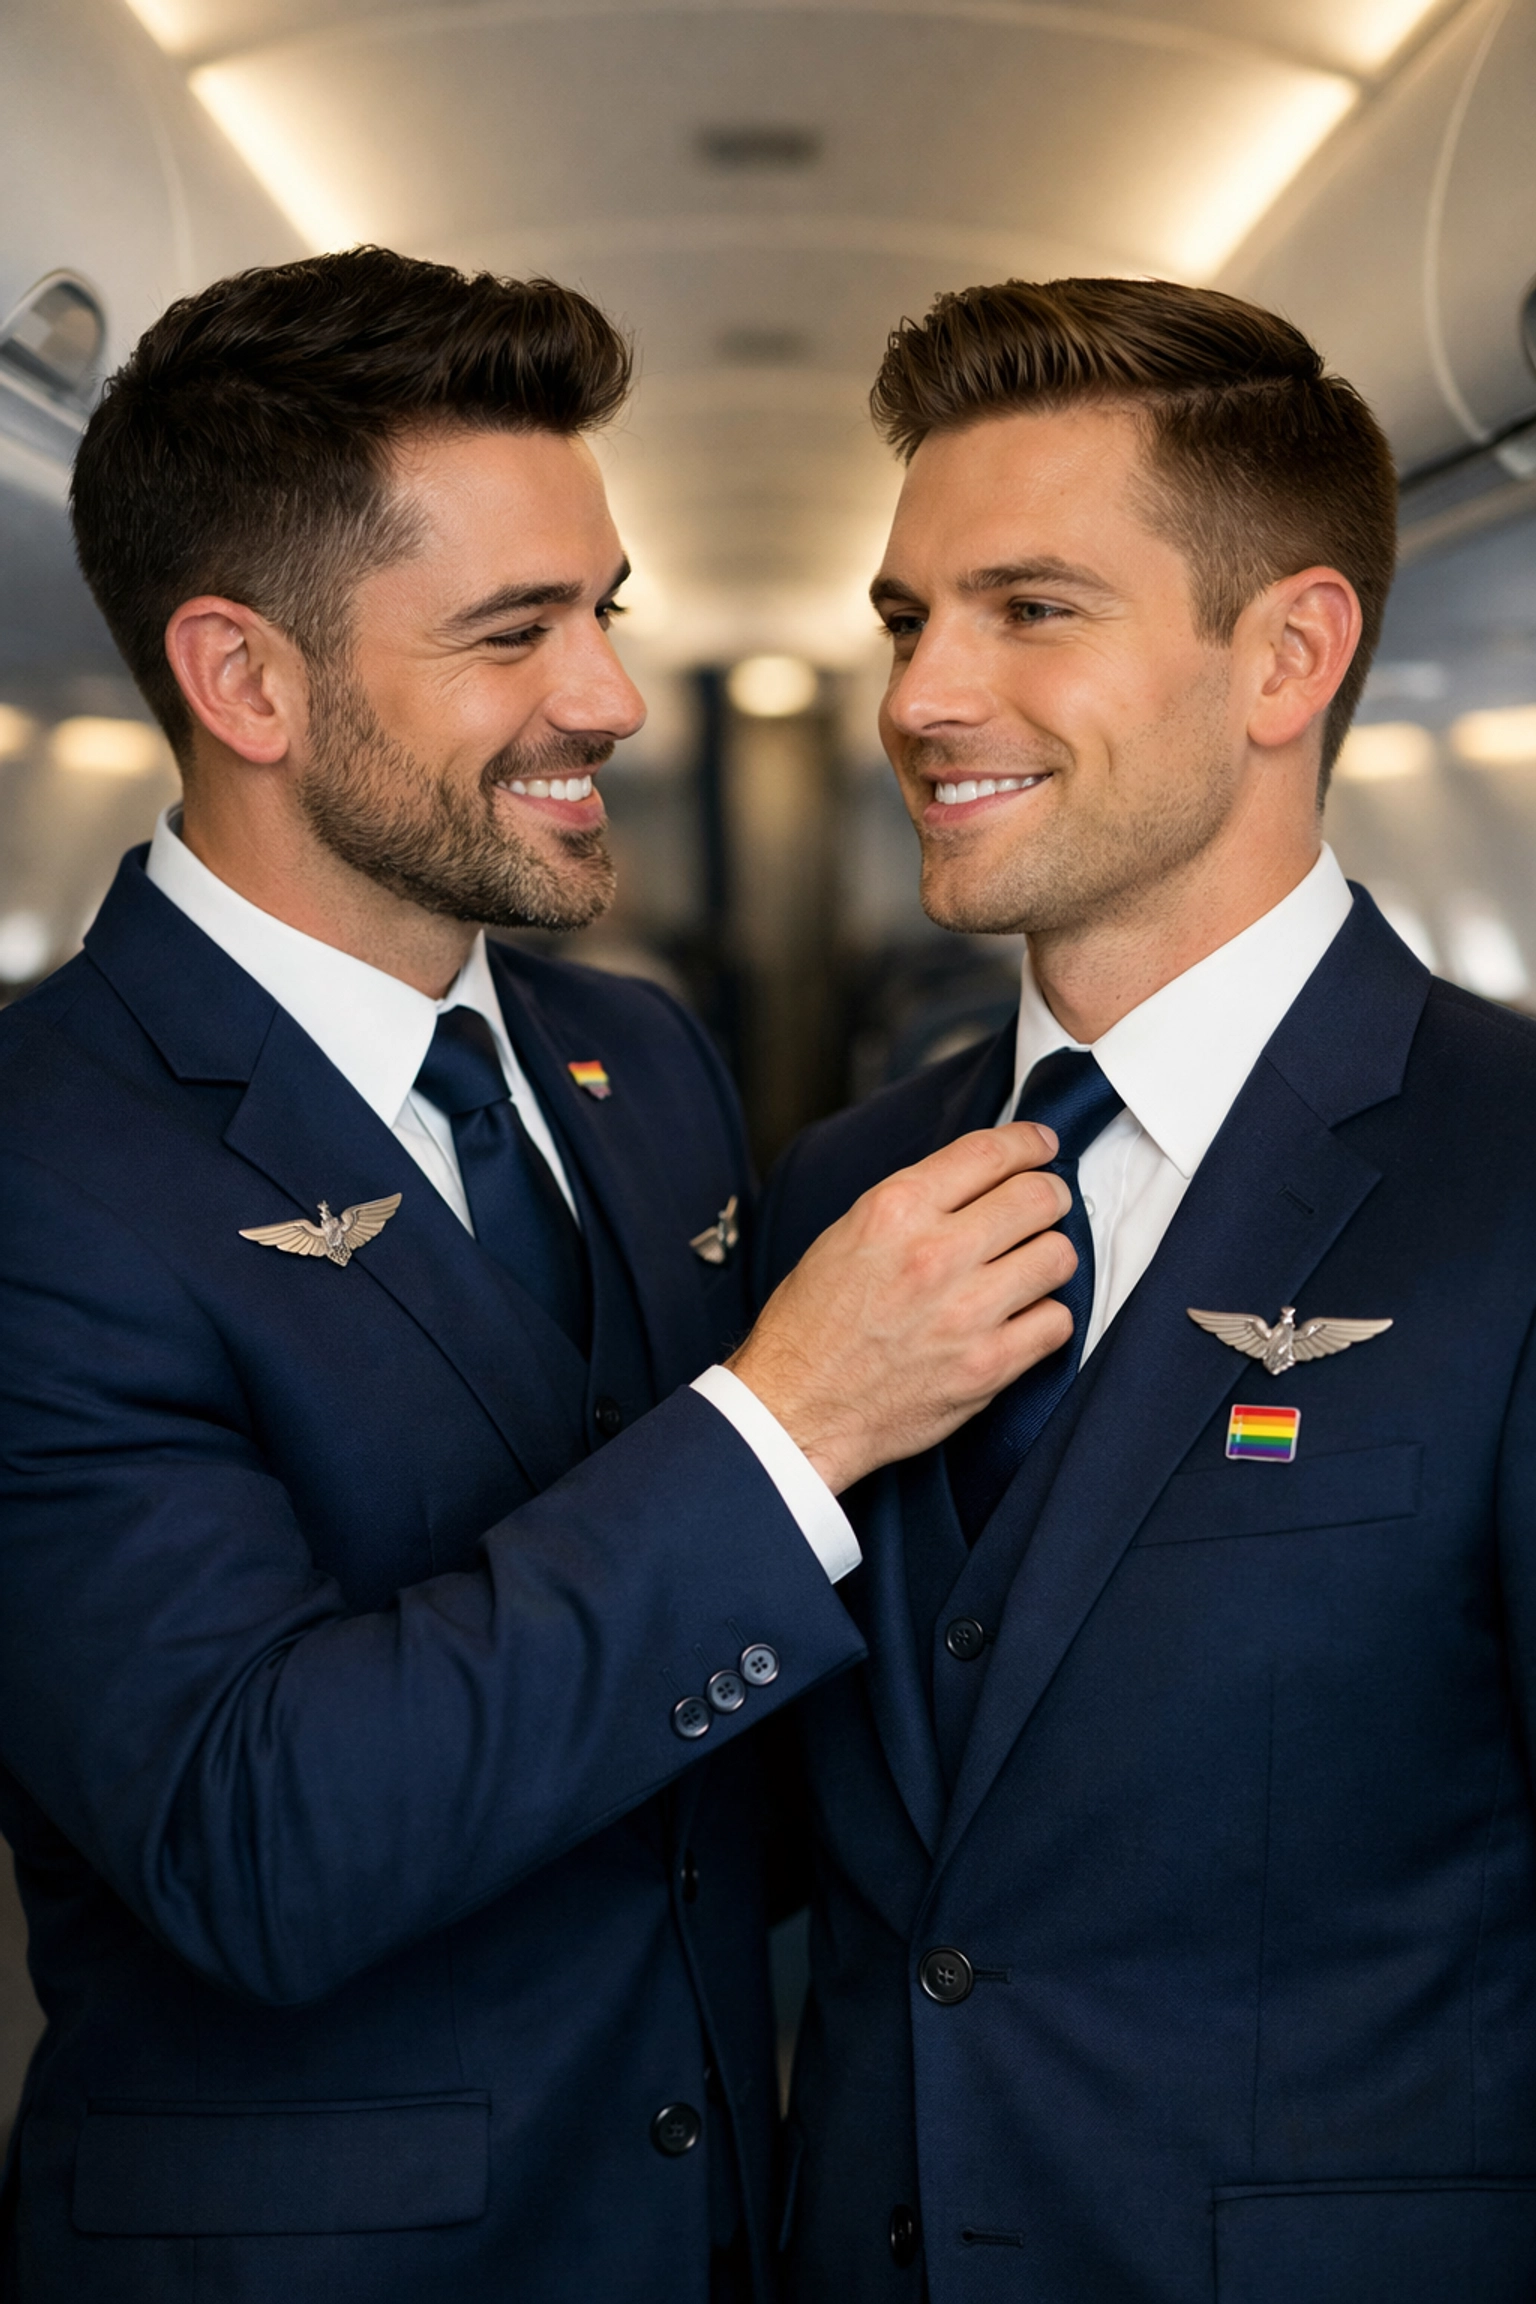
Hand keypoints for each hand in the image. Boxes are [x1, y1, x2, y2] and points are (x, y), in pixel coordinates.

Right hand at [729, 1124, 1075, 1493]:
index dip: (1028, 1142)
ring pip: (1058, 1256)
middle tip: (1045, 1204)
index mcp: (896, 1211)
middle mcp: (935, 1254)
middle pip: (1038, 1197)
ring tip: (1030, 1265)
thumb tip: (974, 1184)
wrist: (797, 1408)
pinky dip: (1046, 1316)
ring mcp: (967, 1312)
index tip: (1041, 1145)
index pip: (989, 1153)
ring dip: (1049, 1255)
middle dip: (1050, 1195)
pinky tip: (1022, 1317)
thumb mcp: (845, 1236)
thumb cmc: (812, 1326)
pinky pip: (1057, 1321)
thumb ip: (913, 1205)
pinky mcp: (988, 1366)